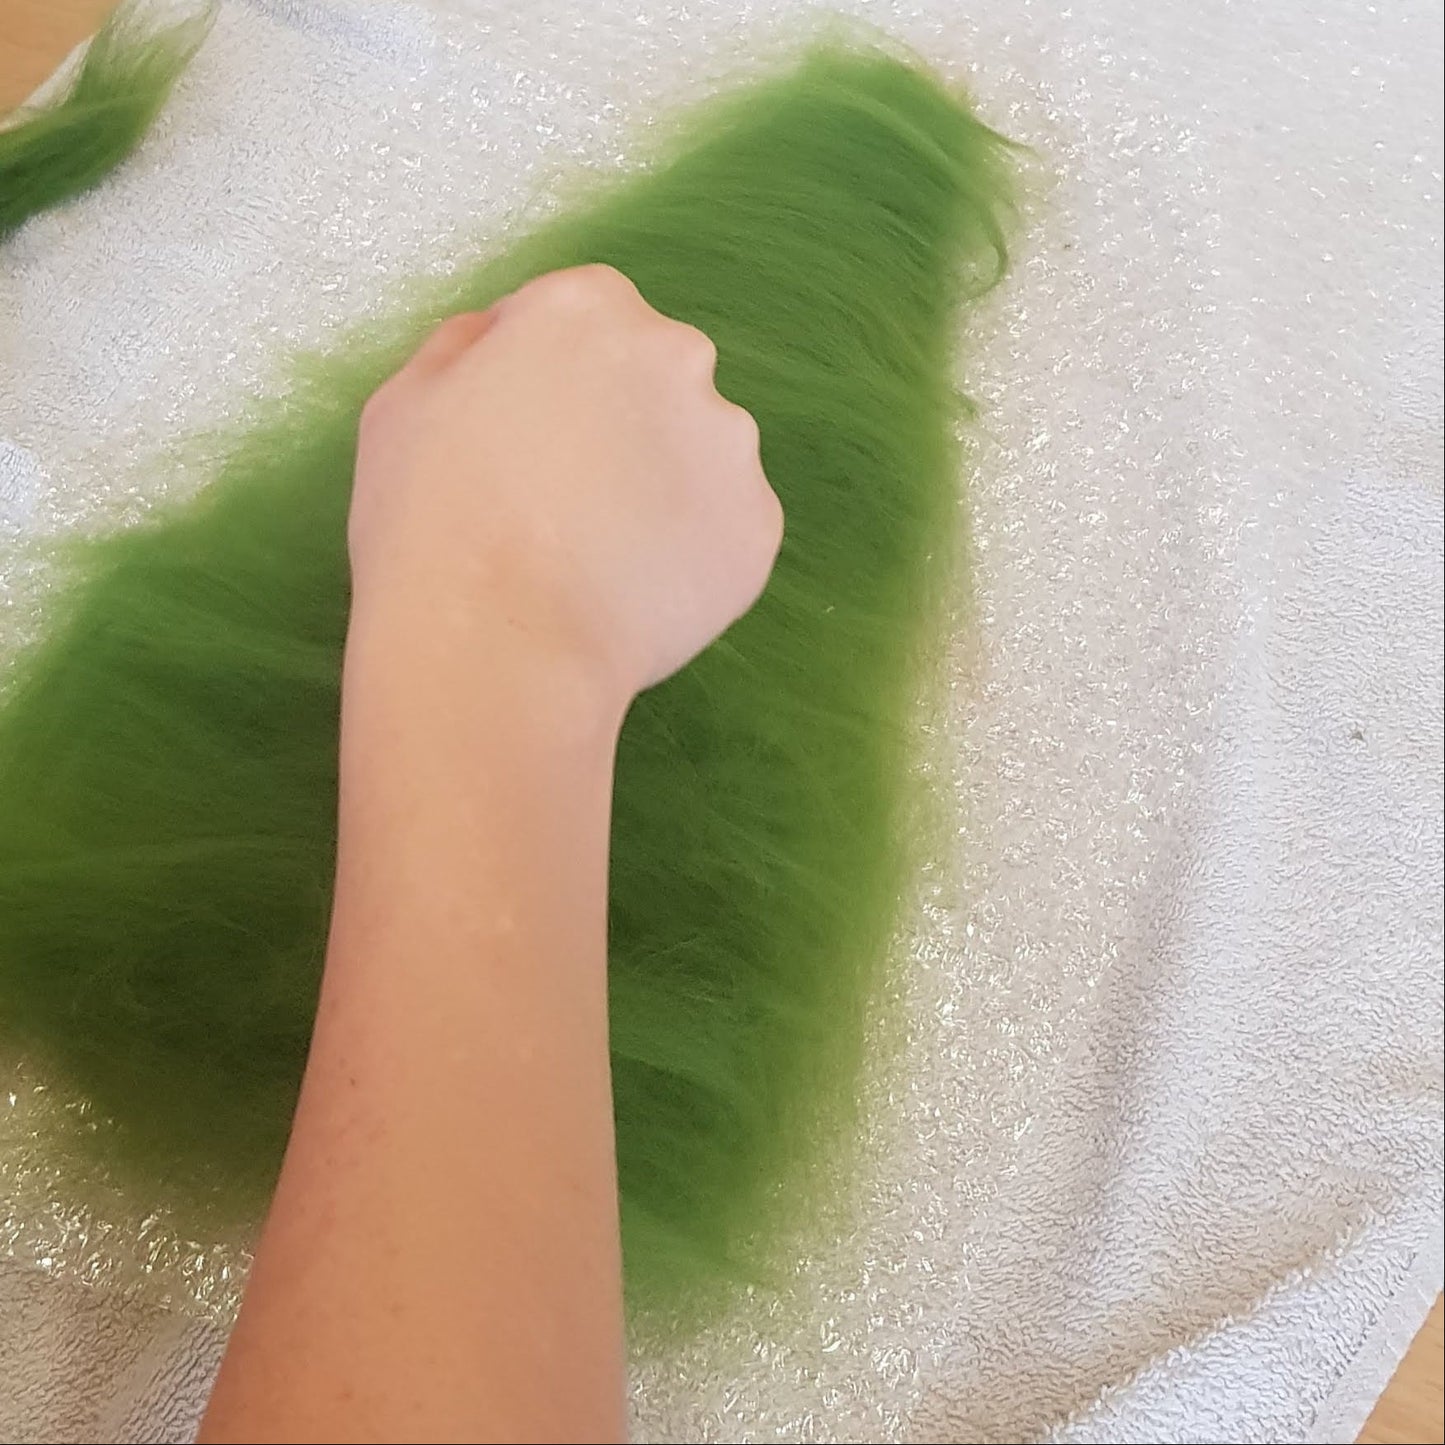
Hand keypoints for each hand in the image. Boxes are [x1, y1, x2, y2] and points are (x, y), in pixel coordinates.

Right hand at [348, 264, 782, 702]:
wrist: (498, 642)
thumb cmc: (431, 521)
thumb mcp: (405, 402)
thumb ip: (464, 349)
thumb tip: (499, 337)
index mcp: (588, 308)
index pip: (583, 319)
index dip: (548, 379)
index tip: (521, 435)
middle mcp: (677, 356)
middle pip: (654, 377)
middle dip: (619, 422)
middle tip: (563, 499)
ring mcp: (730, 444)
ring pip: (698, 453)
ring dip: (661, 486)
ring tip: (598, 556)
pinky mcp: (758, 526)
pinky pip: (723, 528)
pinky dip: (690, 553)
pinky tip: (634, 590)